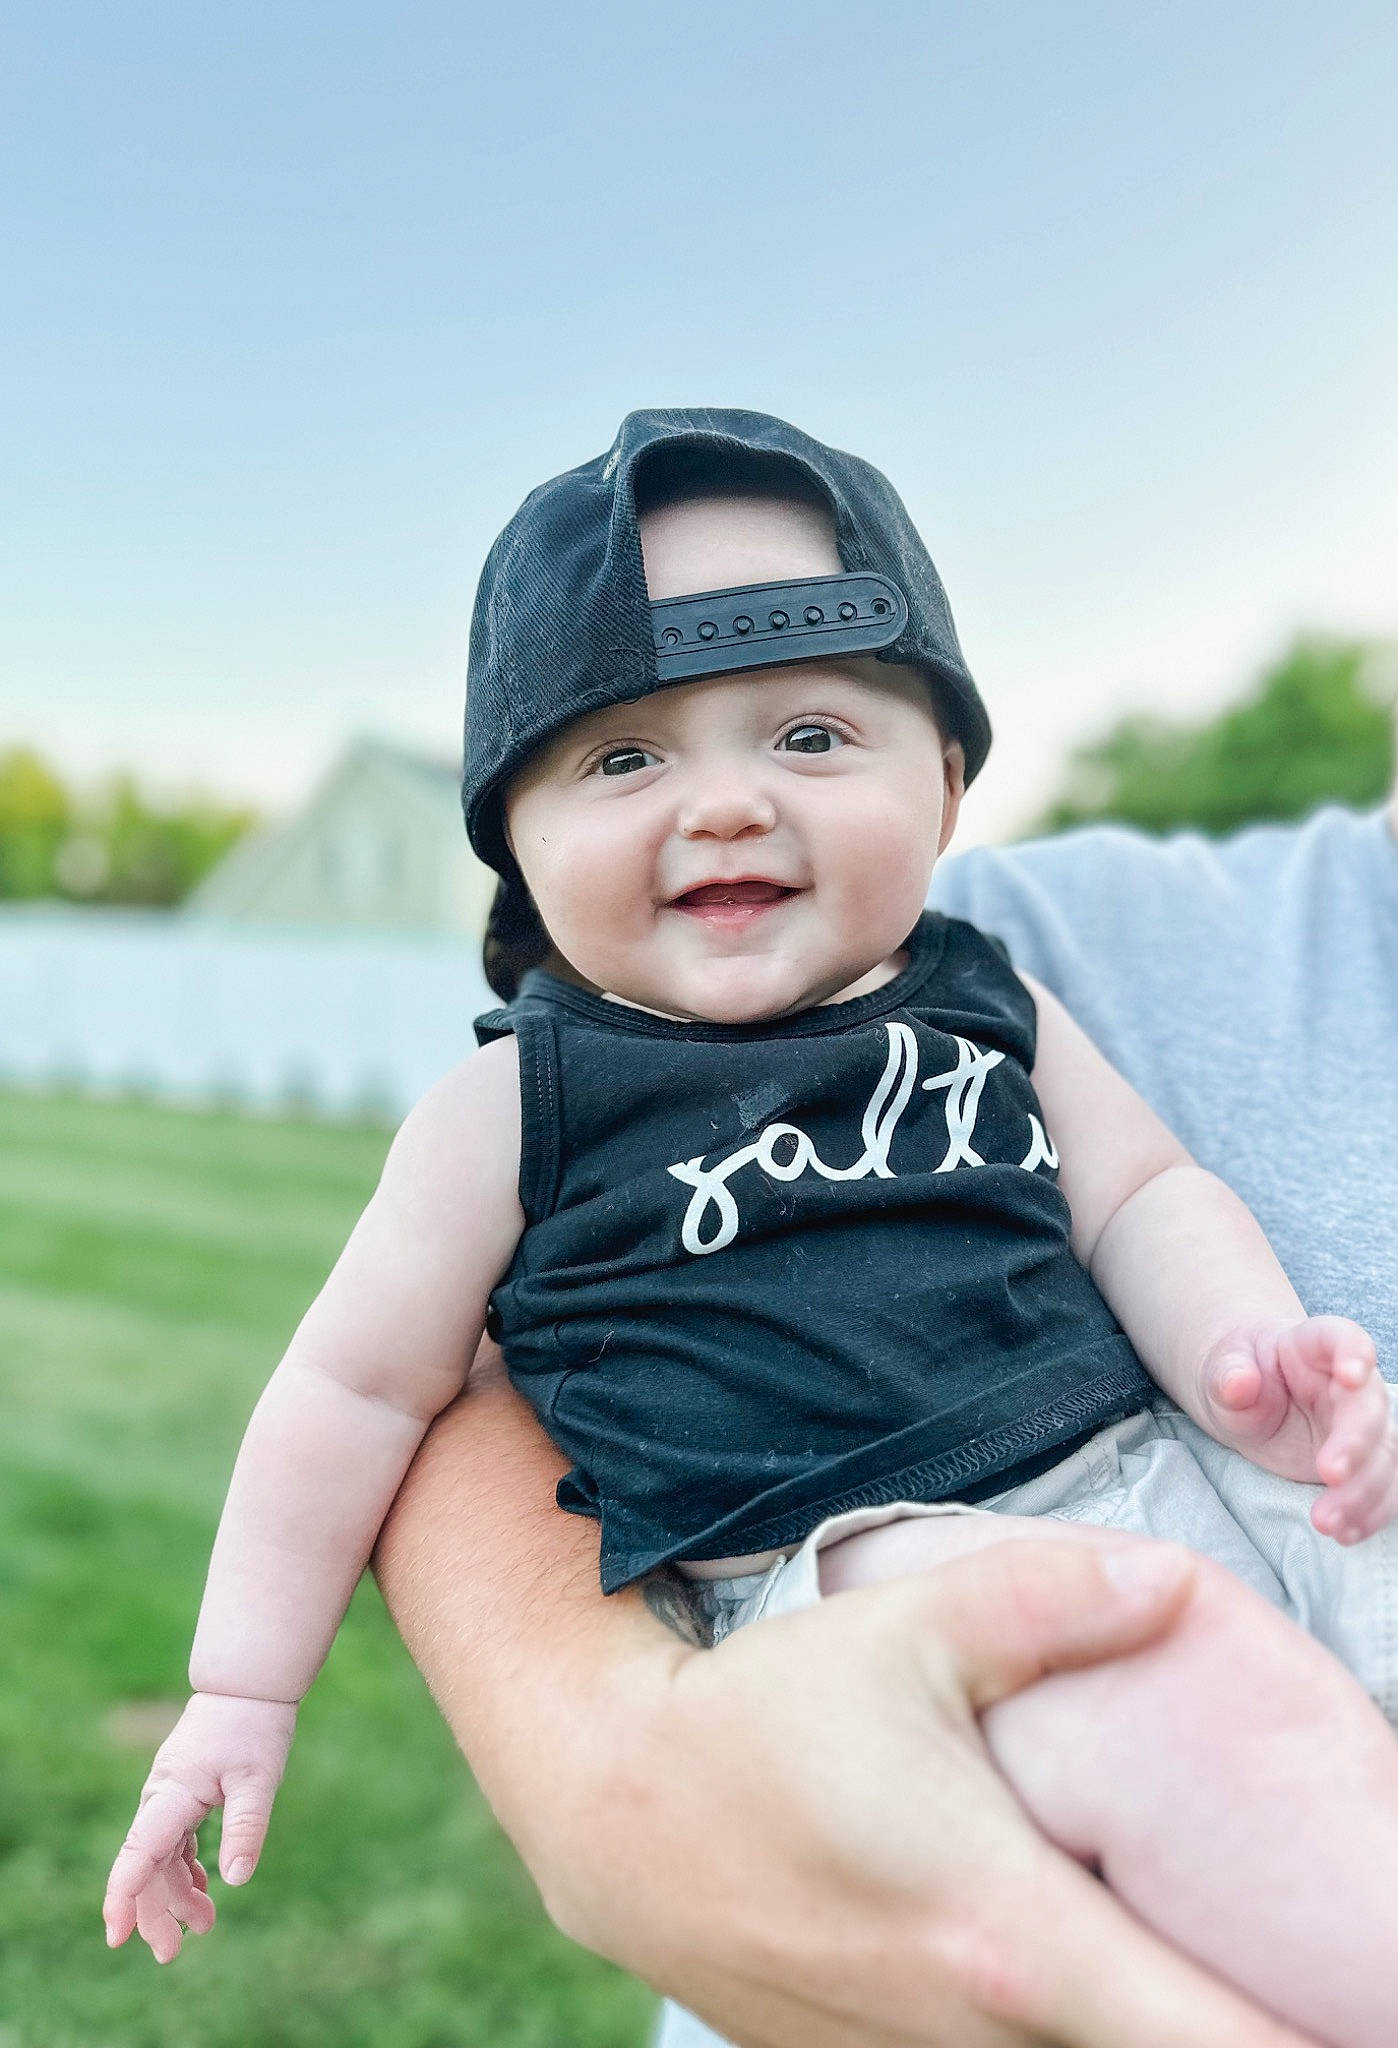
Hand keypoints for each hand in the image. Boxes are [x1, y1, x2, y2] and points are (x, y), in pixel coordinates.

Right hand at [103, 1691, 296, 1962]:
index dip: (125, 1894)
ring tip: (204, 1925)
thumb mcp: (259, 1777)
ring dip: (175, 1895)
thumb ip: (246, 1825)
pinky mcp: (183, 1796)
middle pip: (147, 1867)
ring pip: (160, 1858)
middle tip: (171, 1954)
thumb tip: (237, 1879)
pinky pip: (174, 1843)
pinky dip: (185, 1870)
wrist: (248, 1686)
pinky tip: (202, 1891)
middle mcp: (161, 1799)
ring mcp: (169, 1798)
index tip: (116, 1934)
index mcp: (172, 1794)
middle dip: (153, 1913)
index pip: (140, 1851)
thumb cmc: (253, 1726)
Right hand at [551, 1544, 1320, 2047]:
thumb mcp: (907, 1633)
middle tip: (1272, 1971)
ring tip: (1153, 1955)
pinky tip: (1018, 1955)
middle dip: (1226, 2023)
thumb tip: (1176, 1584)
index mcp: (1013, 1936)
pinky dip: (1038, 2027)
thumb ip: (1052, 1601)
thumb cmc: (763, 1717)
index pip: (1218, 2044)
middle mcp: (977, 2037)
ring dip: (1124, 2018)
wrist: (612, 1811)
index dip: (1314, 2037)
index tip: (1361, 2003)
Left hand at [1201, 1315, 1397, 1540]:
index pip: (1344, 1338)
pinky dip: (1368, 1514)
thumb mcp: (1221, 1370)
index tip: (1352, 1373)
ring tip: (1328, 1522)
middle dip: (1356, 1442)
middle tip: (1329, 1473)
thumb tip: (1238, 1382)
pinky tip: (1345, 1534)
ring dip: (1363, 1492)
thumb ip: (1228, 1375)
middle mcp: (1351, 1384)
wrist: (1246, 1398)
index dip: (1354, 1353)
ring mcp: (1362, 1425)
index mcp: (1315, 1345)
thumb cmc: (1237, 1374)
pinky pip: (1381, 1490)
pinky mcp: (1364, 1463)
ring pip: (1384, 1457)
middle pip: (1370, 1407)